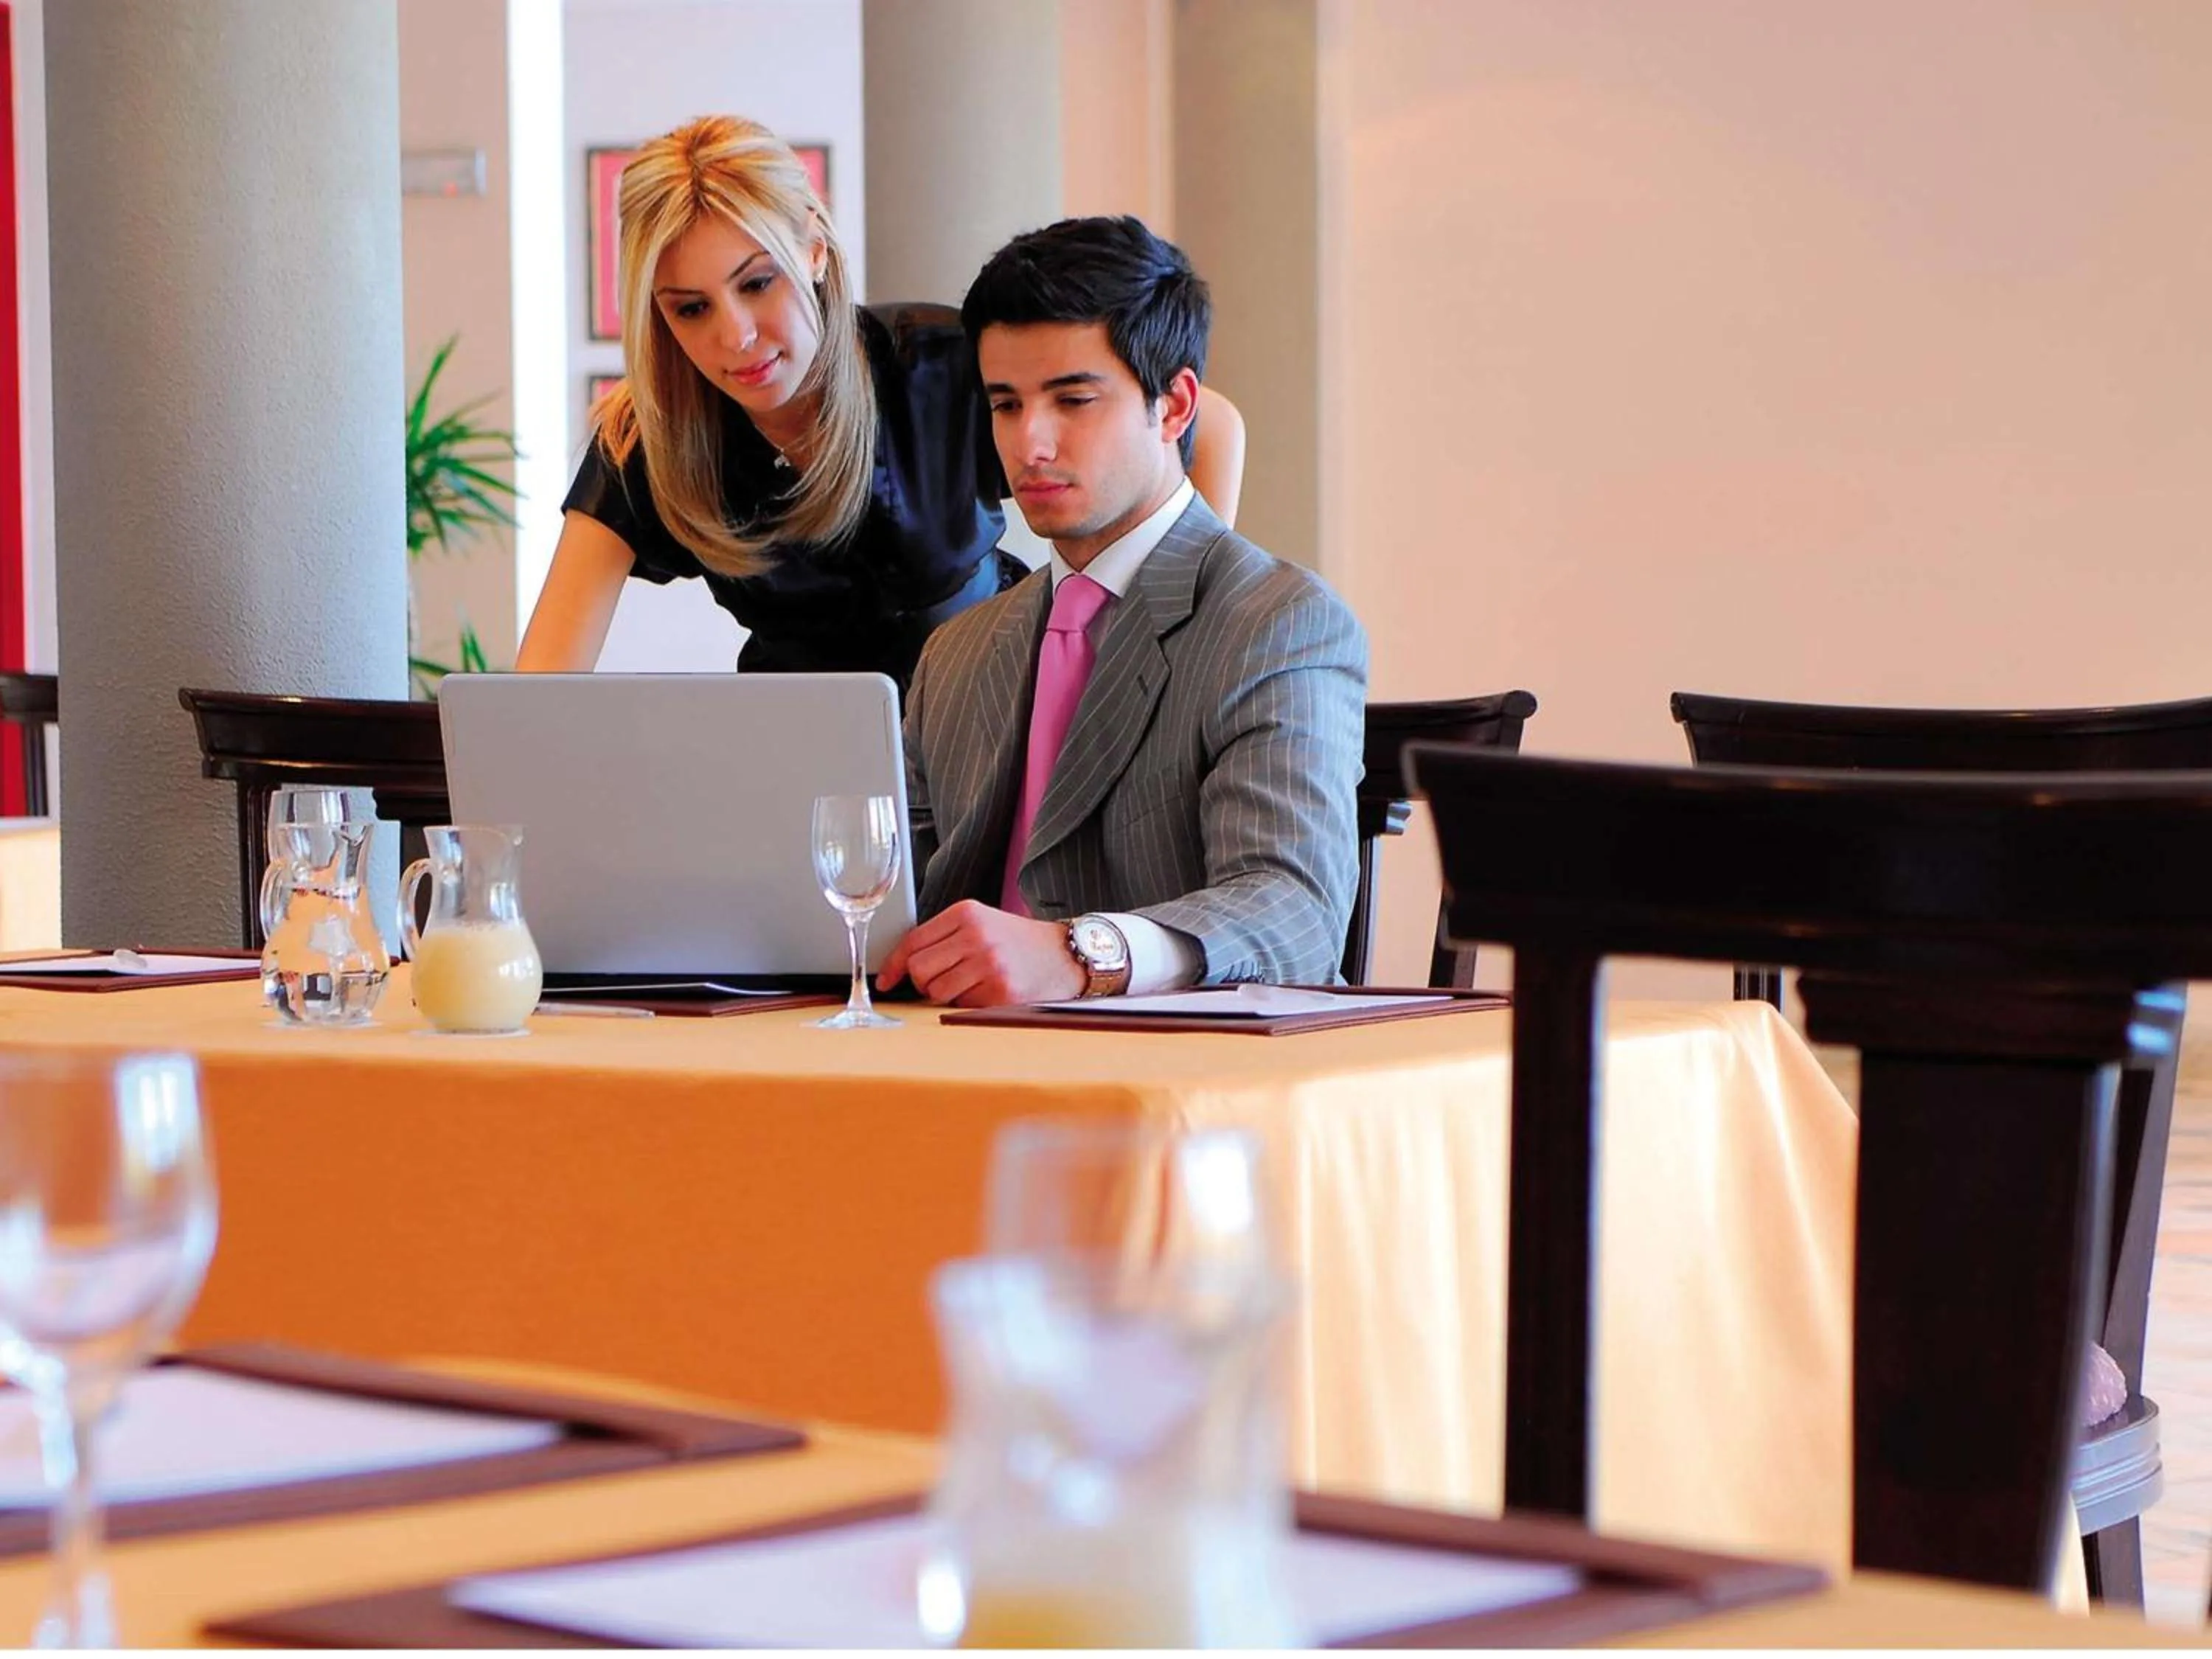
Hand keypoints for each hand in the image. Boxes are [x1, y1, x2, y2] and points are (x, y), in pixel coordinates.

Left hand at [877, 900, 1084, 1006]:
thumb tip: (900, 968)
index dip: (894, 965)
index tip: (886, 980)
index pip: (913, 941)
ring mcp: (990, 964)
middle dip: (924, 982)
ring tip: (970, 984)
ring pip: (937, 992)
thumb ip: (944, 937)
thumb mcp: (982, 922)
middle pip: (920, 970)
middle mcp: (977, 936)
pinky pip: (962, 1006)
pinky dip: (969, 1004)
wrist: (1065, 955)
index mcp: (967, 913)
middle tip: (943, 981)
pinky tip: (988, 991)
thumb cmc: (1017, 942)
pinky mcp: (1002, 992)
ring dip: (946, 995)